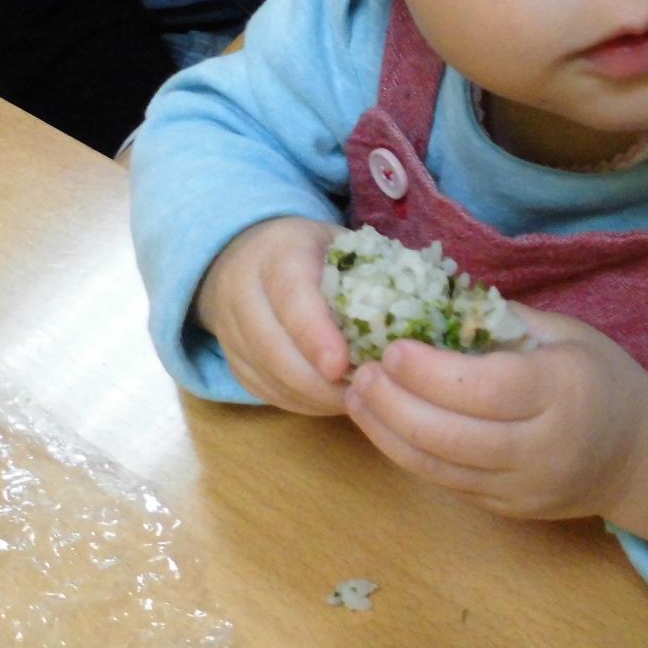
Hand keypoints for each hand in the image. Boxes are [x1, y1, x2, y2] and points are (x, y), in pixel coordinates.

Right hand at [194, 216, 350, 413]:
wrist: (244, 255)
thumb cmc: (311, 252)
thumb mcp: (338, 245)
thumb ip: (367, 273)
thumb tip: (416, 314)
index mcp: (278, 253)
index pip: (292, 298)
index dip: (314, 335)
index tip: (340, 367)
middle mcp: (244, 291)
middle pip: (273, 347)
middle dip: (317, 381)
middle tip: (363, 392)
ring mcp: (231, 330)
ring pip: (267, 376)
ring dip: (312, 397)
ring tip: (356, 399)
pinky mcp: (232, 361)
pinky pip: (264, 392)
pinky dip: (300, 403)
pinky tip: (330, 401)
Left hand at [343, 307, 647, 520]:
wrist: (641, 456)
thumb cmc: (602, 379)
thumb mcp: (566, 334)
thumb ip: (503, 321)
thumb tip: (433, 301)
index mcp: (564, 391)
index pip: (486, 388)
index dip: (431, 372)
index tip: (392, 347)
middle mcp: (544, 447)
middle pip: (452, 435)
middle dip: (395, 404)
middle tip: (361, 371)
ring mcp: (525, 487)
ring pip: (441, 469)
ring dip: (388, 434)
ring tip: (357, 397)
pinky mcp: (508, 510)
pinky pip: (448, 485)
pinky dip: (408, 455)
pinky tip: (385, 426)